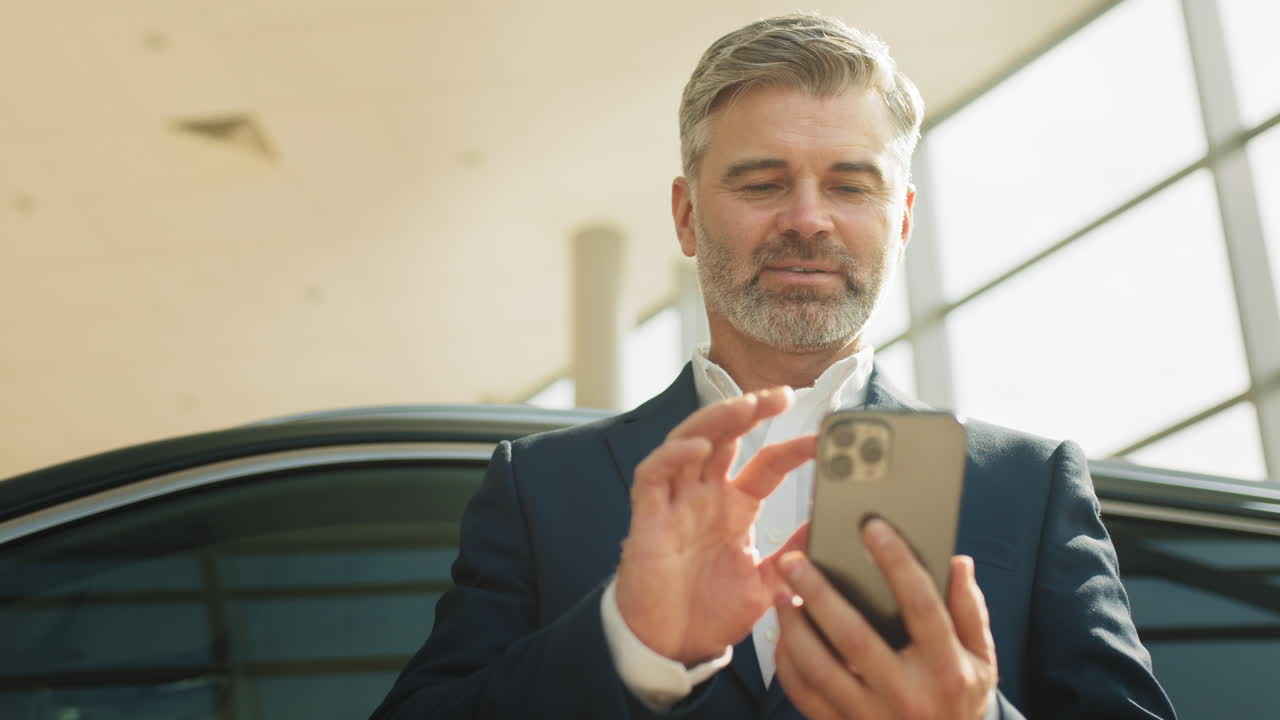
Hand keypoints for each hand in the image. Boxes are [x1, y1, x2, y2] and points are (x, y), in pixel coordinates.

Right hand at [615, 388, 816, 664]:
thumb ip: (795, 557)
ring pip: (689, 441)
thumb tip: (830, 530)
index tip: (822, 440)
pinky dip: (673, 456)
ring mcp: (676, 501)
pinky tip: (697, 448)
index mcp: (735, 507)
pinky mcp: (648, 515)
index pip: (767, 463)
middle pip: (725, 436)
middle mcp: (706, 495)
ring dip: (714, 421)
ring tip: (743, 408)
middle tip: (780, 396)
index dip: (793, 448)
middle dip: (749, 411)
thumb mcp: (766, 585)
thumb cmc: (711, 613)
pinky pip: (654, 474)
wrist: (671, 646)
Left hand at [773, 519, 997, 718]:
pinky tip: (783, 637)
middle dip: (820, 593)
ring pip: (821, 669)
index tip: (872, 527)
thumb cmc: (960, 702)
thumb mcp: (981, 660)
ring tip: (782, 595)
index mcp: (947, 669)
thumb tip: (958, 562)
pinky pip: (806, 696)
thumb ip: (970, 611)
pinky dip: (788, 665)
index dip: (897, 563)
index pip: (921, 606)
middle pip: (855, 637)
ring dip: (795, 629)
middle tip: (794, 560)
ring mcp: (873, 717)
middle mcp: (908, 695)